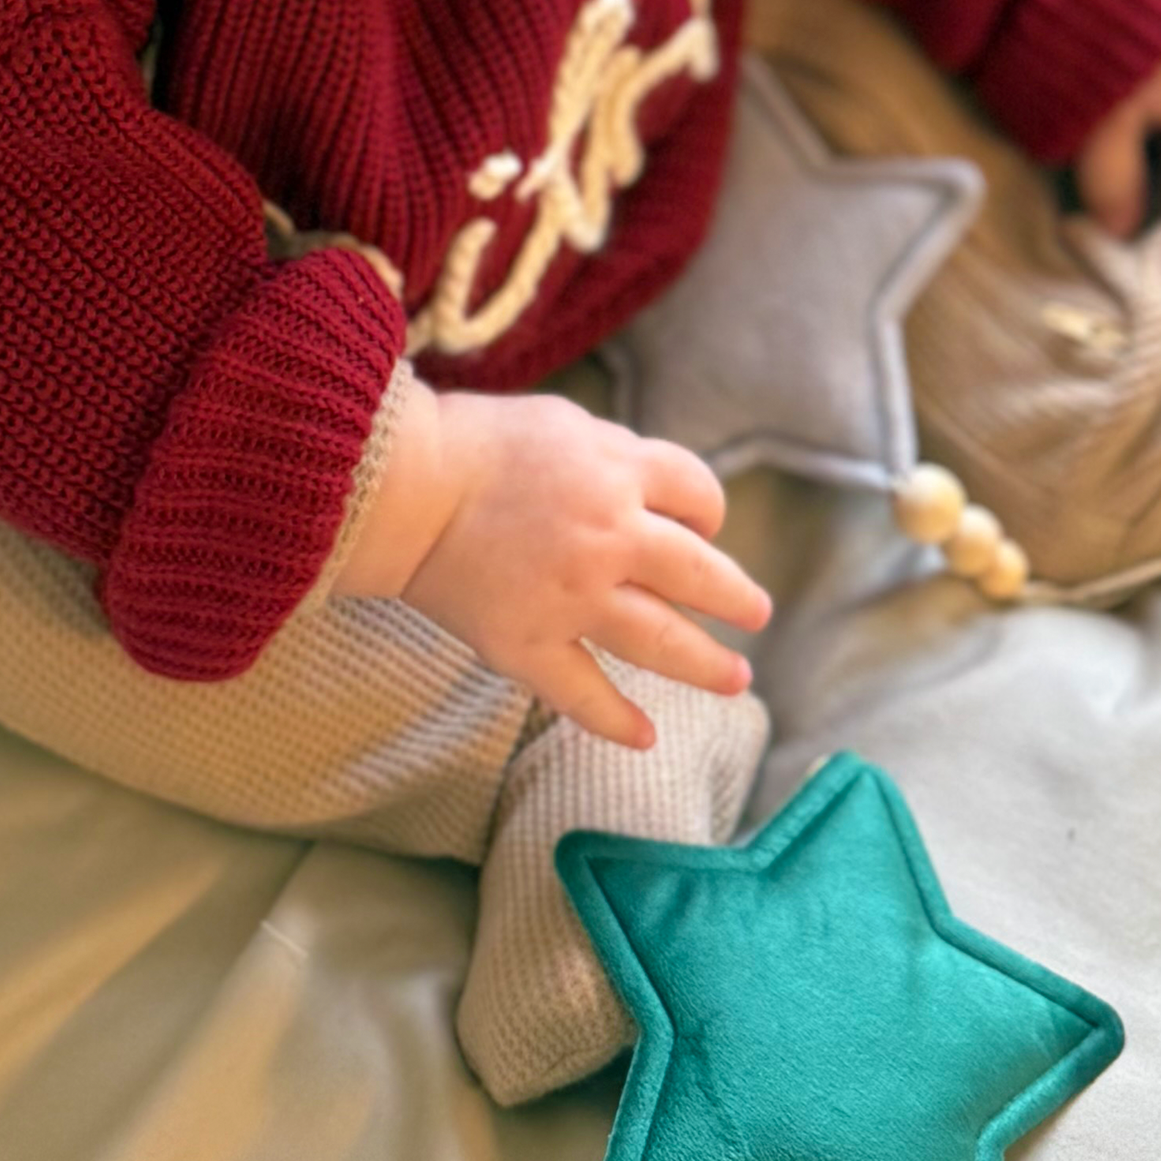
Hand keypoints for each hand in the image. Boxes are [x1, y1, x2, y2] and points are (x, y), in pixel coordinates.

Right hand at [338, 384, 770, 748]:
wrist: (403, 488)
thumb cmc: (476, 442)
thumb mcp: (563, 424)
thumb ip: (616, 455)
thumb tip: (658, 489)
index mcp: (619, 474)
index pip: (698, 494)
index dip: (707, 512)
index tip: (699, 527)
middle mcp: (610, 538)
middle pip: (700, 574)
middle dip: (737, 598)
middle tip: (757, 615)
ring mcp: (572, 599)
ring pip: (660, 641)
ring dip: (705, 665)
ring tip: (738, 681)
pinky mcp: (528, 646)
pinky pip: (583, 694)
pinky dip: (616, 721)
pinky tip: (645, 737)